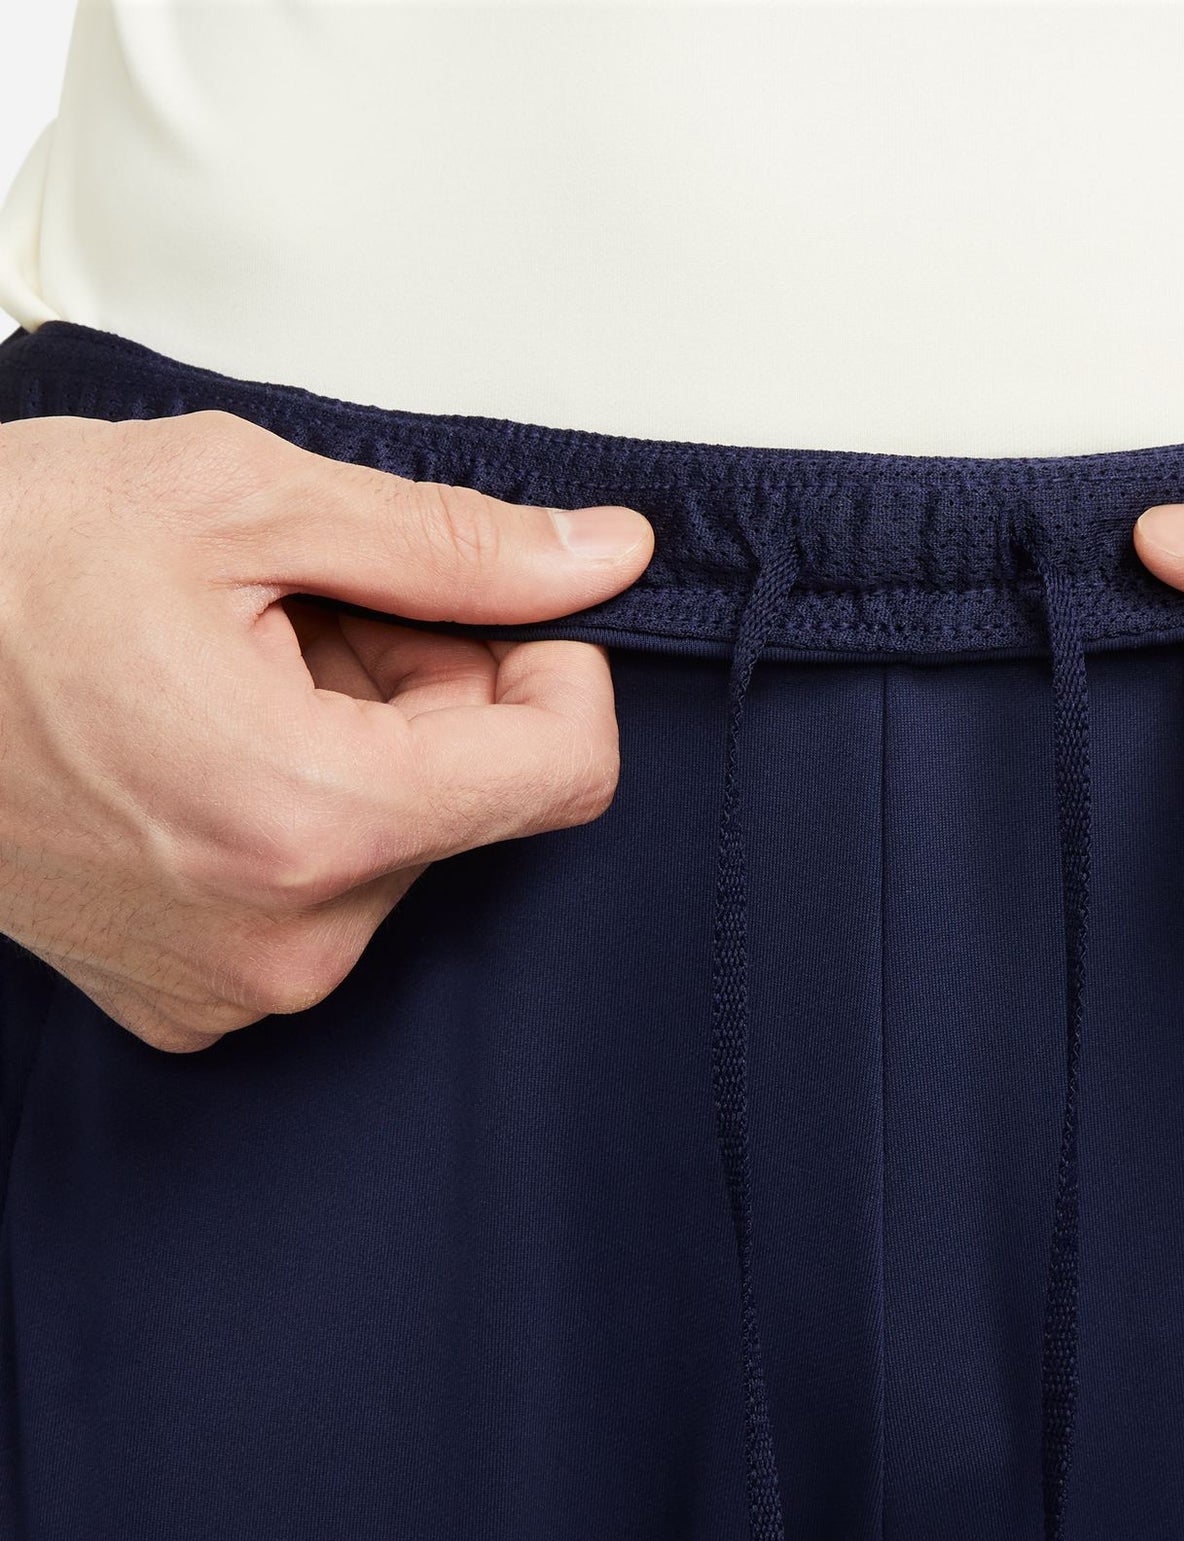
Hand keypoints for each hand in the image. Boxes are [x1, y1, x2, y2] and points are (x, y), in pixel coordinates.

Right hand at [0, 409, 651, 1047]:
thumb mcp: (236, 501)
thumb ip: (451, 544)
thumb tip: (603, 557)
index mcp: (310, 820)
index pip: (567, 771)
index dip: (552, 667)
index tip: (491, 609)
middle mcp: (286, 939)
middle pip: (475, 802)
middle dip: (427, 688)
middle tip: (305, 610)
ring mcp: (232, 985)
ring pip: (397, 845)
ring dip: (357, 742)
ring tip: (228, 668)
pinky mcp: (186, 1001)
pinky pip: (317, 898)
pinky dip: (298, 810)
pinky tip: (201, 741)